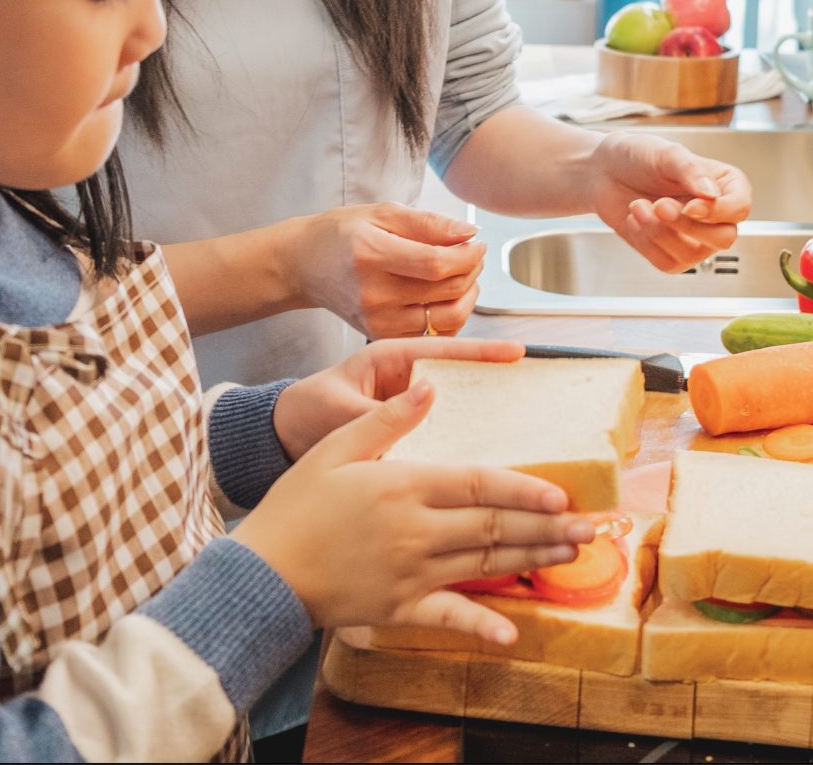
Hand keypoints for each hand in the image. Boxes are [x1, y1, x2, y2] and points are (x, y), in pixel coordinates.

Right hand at [236, 380, 592, 642]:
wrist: (261, 572)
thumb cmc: (295, 506)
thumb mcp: (335, 448)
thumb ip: (387, 419)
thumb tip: (429, 387)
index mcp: (403, 487)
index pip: (479, 485)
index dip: (524, 490)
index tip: (560, 494)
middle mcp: (415, 532)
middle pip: (494, 528)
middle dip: (546, 527)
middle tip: (589, 527)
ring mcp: (410, 574)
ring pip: (485, 566)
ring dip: (532, 560)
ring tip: (571, 554)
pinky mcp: (398, 608)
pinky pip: (449, 618)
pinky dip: (482, 626)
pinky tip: (514, 631)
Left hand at [271, 336, 525, 461]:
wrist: (281, 442)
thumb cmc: (304, 411)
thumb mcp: (336, 407)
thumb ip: (374, 410)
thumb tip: (416, 406)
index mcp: (390, 359)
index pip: (444, 350)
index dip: (482, 352)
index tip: (516, 352)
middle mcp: (406, 382)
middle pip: (460, 379)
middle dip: (494, 384)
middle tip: (531, 391)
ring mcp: (409, 410)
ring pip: (456, 410)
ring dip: (483, 417)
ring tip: (522, 427)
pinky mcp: (408, 436)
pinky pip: (441, 438)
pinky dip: (461, 446)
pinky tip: (485, 461)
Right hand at [281, 203, 486, 339]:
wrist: (305, 266)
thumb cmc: (343, 234)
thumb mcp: (382, 213)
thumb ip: (429, 223)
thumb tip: (470, 232)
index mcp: (371, 254)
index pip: (436, 263)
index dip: (468, 255)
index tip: (477, 243)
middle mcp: (373, 293)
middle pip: (446, 290)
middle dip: (472, 270)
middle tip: (472, 254)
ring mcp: (377, 321)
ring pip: (448, 317)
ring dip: (468, 294)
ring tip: (463, 274)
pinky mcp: (382, 336)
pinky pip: (434, 334)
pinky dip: (451, 316)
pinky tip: (446, 295)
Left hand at [589, 132, 751, 272]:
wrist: (604, 171)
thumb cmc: (638, 156)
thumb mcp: (666, 154)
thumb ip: (691, 171)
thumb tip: (712, 194)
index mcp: (724, 186)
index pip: (740, 208)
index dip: (718, 212)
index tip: (690, 205)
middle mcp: (715, 215)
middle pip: (724, 238)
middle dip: (686, 225)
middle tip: (659, 205)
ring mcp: (695, 238)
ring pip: (691, 254)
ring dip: (659, 232)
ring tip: (639, 206)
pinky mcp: (670, 254)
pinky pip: (666, 262)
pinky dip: (645, 242)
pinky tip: (637, 219)